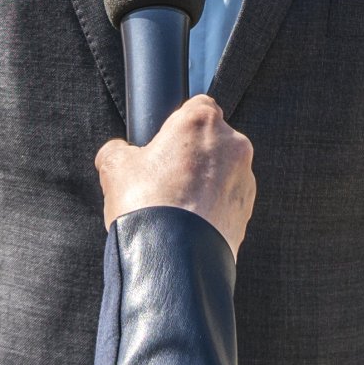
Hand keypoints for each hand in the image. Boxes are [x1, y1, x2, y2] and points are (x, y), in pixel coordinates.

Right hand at [97, 96, 254, 258]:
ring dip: (204, 182)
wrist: (173, 259)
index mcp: (202, 121)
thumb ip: (117, 150)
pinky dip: (213, 207)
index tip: (163, 145)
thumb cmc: (147, 204)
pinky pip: (228, 199)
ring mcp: (245, 178)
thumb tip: (116, 151)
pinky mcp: (248, 209)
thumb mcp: (115, 168)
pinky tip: (189, 223)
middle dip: (191, 155)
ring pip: (222, 170)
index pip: (196, 105)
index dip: (177, 124)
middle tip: (165, 179)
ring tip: (176, 207)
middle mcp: (232, 143)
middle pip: (211, 139)